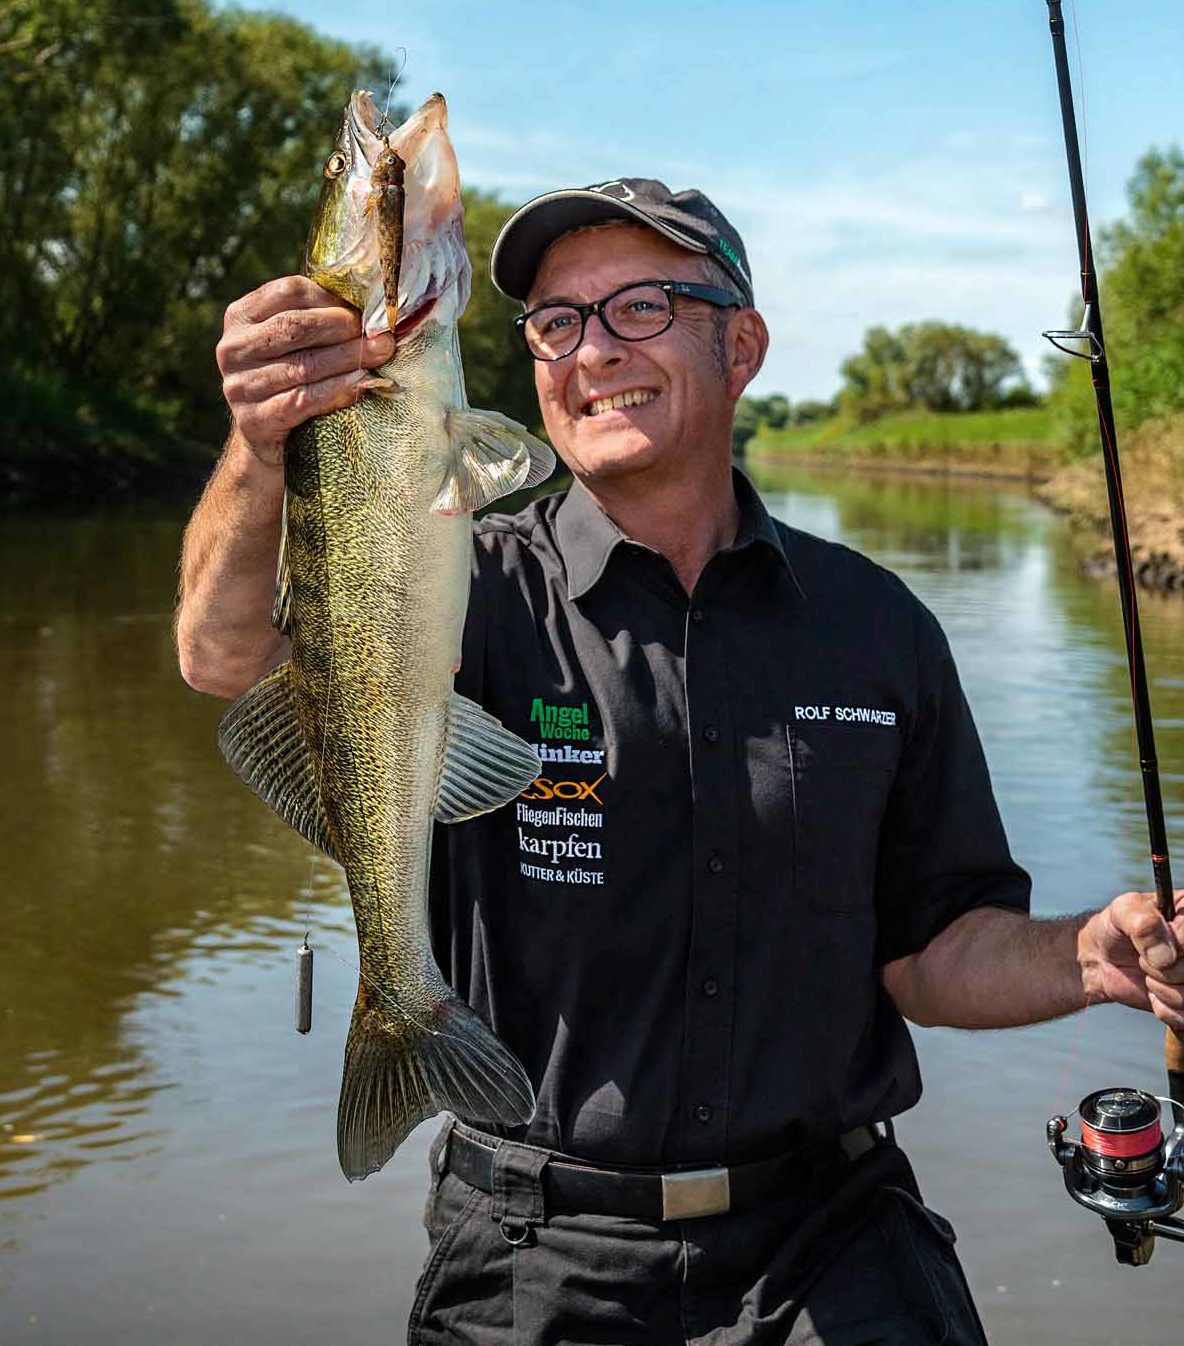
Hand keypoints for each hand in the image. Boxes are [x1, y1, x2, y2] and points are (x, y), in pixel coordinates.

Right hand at [216, 276, 394, 465]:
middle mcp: (233, 348)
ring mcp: (239, 385)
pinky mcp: (254, 420)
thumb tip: (373, 307)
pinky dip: (337, 390)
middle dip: (344, 328)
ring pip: (303, 365)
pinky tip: (362, 383)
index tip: (365, 308)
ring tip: (381, 353)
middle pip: (295, 327)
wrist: (268, 438)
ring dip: (349, 358)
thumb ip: (319, 320)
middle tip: (381, 333)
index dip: (331, 298)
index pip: (288, 291)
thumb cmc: (290, 379)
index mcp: (241, 316)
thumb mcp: (293, 344)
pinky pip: (304, 400)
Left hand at [1079, 890, 1183, 1029]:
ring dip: (1161, 989)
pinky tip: (1153, 993)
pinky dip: (1163, 1008)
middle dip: (1162, 970)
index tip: (1152, 945)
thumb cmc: (1115, 927)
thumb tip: (1165, 956)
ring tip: (1148, 975)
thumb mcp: (1122, 911)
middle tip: (1145, 959)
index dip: (1176, 946)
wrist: (1102, 957)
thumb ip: (1142, 922)